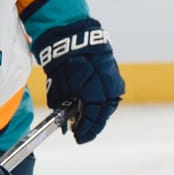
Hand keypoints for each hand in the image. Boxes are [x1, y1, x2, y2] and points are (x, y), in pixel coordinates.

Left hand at [33, 22, 123, 142]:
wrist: (72, 36)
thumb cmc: (63, 61)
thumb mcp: (59, 87)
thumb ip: (63, 107)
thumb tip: (65, 122)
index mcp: (96, 92)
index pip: (93, 118)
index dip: (86, 130)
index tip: (79, 138)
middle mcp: (109, 88)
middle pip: (103, 113)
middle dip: (93, 124)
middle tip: (82, 132)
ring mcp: (114, 80)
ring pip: (108, 104)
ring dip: (98, 113)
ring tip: (87, 119)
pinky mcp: (114, 73)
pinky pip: (110, 93)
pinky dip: (101, 101)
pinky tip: (92, 104)